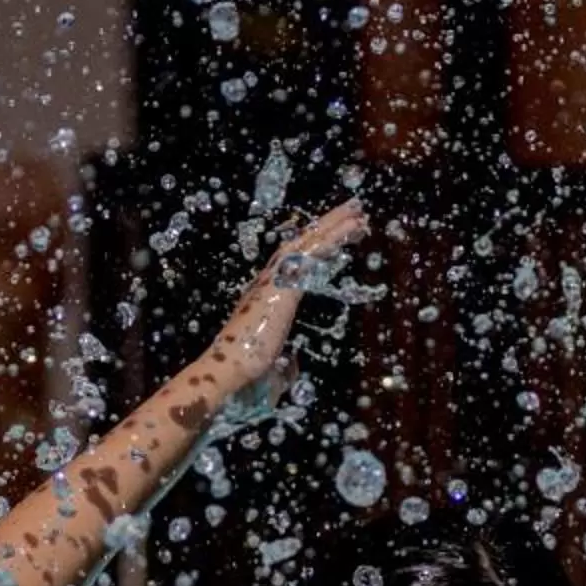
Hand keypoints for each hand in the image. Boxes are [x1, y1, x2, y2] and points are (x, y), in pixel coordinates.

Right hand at [199, 200, 367, 394]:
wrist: (228, 373)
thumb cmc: (244, 376)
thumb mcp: (271, 368)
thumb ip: (284, 363)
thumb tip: (291, 366)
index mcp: (266, 297)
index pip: (295, 264)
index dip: (316, 247)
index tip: (337, 236)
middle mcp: (267, 282)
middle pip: (302, 244)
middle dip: (327, 225)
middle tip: (353, 209)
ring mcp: (274, 282)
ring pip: (309, 242)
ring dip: (334, 224)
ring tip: (357, 210)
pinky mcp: (284, 287)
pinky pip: (313, 254)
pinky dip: (333, 238)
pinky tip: (352, 228)